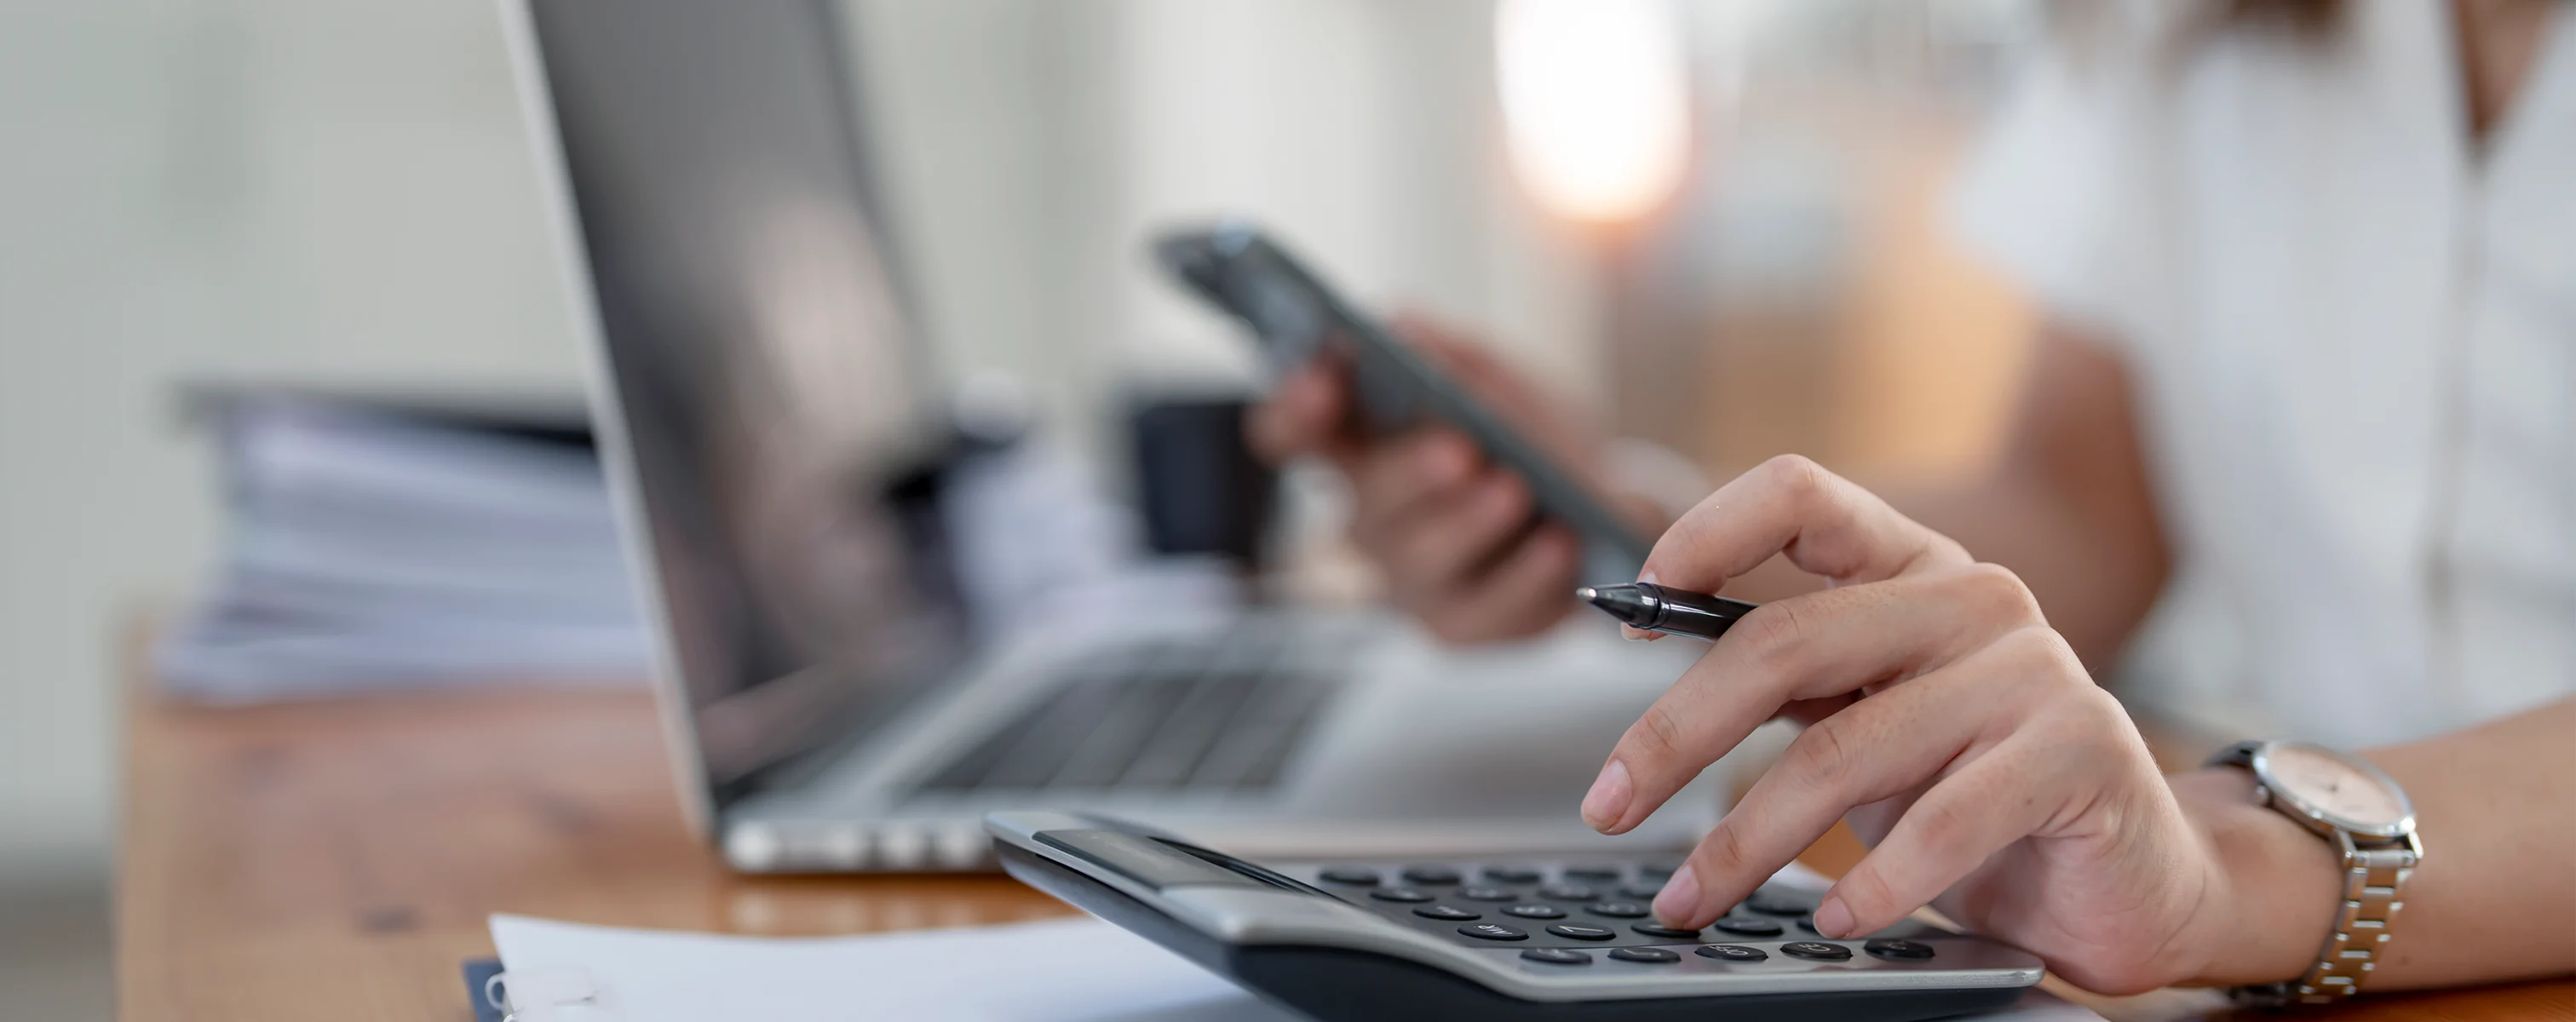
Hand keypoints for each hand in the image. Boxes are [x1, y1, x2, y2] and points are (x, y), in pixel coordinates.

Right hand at [1245, 317, 1651, 642]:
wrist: (1598, 513)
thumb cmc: (1528, 440)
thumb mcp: (1496, 382)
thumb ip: (1448, 358)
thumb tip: (1400, 328)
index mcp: (1358, 447)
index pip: (1289, 433)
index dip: (1292, 407)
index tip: (1323, 375)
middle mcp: (1369, 518)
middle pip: (1368, 500)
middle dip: (1410, 473)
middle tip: (1457, 448)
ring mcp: (1408, 581)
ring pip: (1422, 559)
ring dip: (1469, 524)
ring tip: (1513, 489)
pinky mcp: (1458, 626)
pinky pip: (1486, 609)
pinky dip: (1528, 574)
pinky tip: (1559, 541)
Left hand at [1583, 455, 2303, 993]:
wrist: (2131, 879)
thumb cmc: (1973, 794)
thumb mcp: (1864, 722)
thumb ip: (1787, 687)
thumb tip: (1649, 706)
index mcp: (1909, 565)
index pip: (1799, 493)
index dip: (1704, 535)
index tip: (1630, 612)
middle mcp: (1973, 597)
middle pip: (1785, 640)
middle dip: (1675, 733)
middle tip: (1610, 805)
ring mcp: (2033, 668)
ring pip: (1844, 749)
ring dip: (1747, 841)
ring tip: (1692, 898)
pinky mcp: (2082, 750)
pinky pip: (1944, 822)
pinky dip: (1872, 887)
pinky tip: (1834, 922)